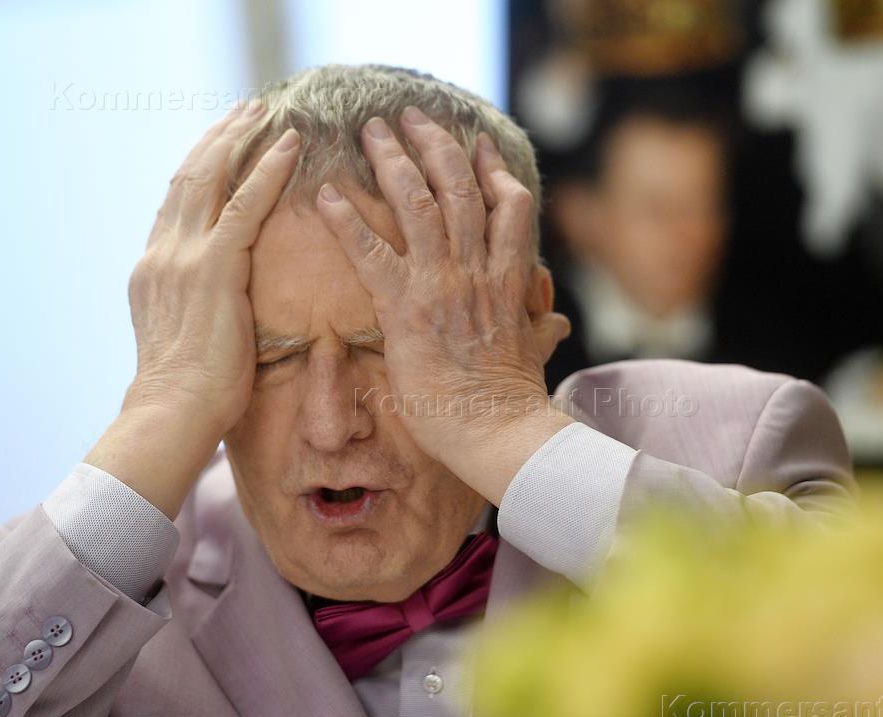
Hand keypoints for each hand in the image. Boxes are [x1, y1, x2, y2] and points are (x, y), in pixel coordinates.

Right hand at [86, 103, 299, 518]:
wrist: (173, 412)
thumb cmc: (189, 395)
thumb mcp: (185, 339)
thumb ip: (197, 309)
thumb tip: (218, 306)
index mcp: (153, 270)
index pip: (176, 205)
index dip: (199, 170)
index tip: (219, 146)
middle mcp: (162, 253)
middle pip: (188, 178)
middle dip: (216, 140)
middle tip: (245, 110)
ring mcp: (183, 257)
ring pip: (210, 179)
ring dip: (239, 140)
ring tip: (264, 112)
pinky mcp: (212, 268)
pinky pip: (244, 205)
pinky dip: (267, 171)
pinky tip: (289, 146)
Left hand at [316, 108, 572, 504]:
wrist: (498, 433)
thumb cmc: (514, 402)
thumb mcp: (534, 354)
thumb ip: (539, 330)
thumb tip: (557, 324)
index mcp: (508, 280)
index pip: (509, 207)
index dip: (492, 170)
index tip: (478, 144)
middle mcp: (477, 271)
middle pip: (459, 188)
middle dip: (435, 145)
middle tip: (410, 117)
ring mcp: (442, 284)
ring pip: (419, 203)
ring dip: (393, 161)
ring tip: (372, 131)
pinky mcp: (407, 308)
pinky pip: (372, 253)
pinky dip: (347, 221)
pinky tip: (325, 195)